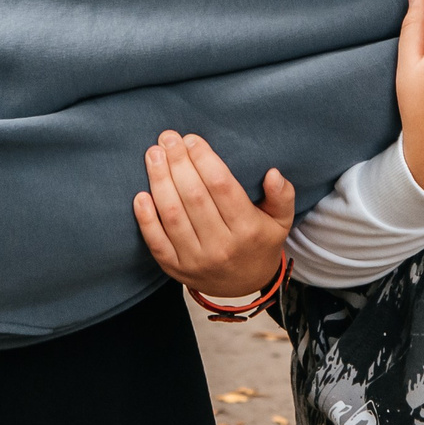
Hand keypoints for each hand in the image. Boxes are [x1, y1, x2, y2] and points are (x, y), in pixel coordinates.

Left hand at [132, 131, 293, 298]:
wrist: (245, 286)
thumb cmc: (259, 241)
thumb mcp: (281, 220)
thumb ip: (282, 195)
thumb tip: (273, 173)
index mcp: (248, 230)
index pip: (222, 186)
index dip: (204, 159)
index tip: (192, 139)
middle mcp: (221, 247)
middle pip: (194, 196)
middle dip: (178, 163)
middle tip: (167, 139)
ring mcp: (196, 260)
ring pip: (173, 215)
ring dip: (159, 181)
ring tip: (153, 156)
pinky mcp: (175, 269)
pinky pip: (156, 242)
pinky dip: (145, 218)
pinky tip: (141, 195)